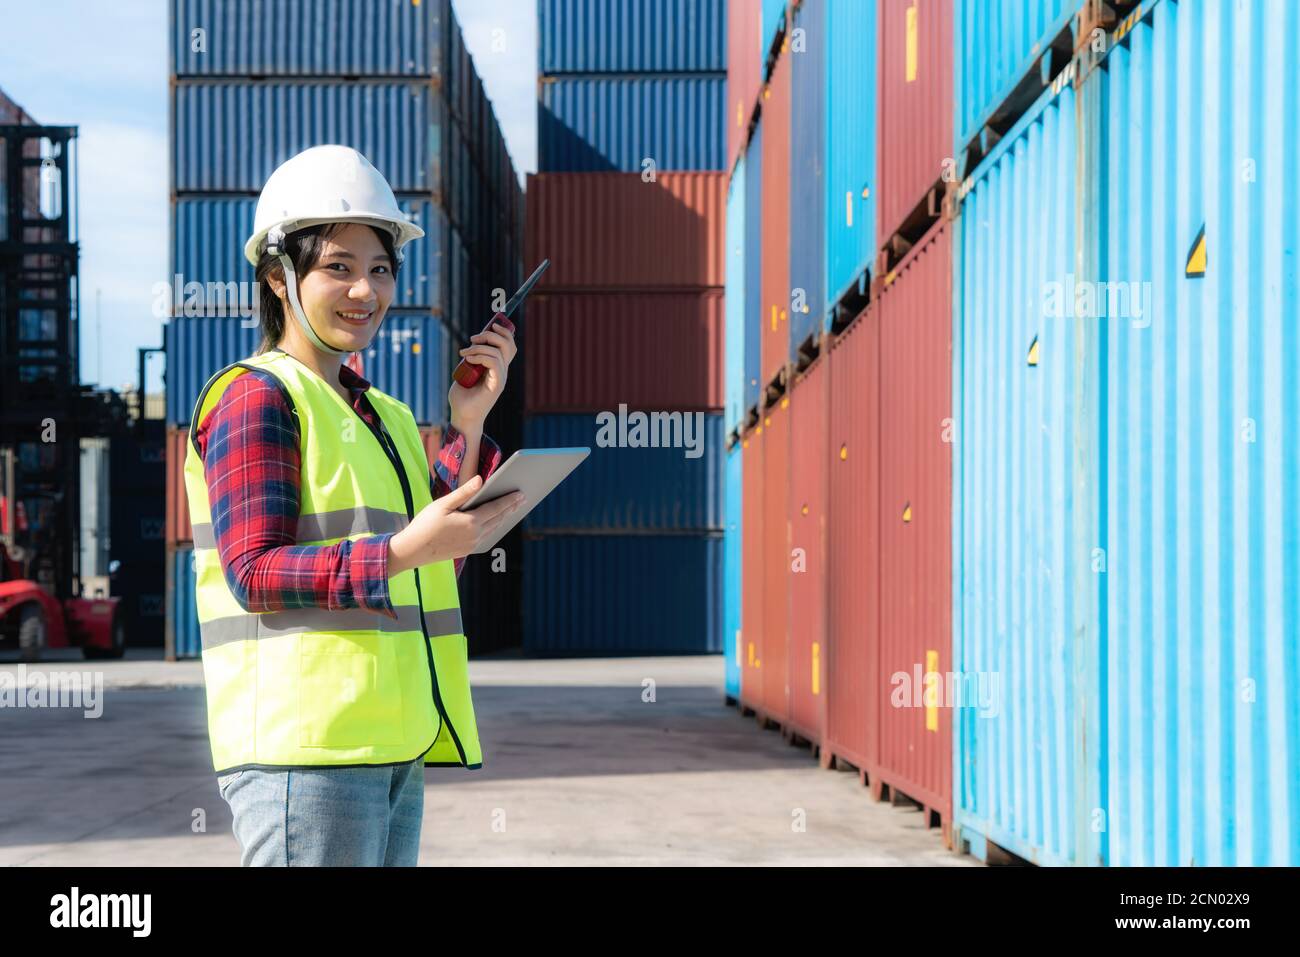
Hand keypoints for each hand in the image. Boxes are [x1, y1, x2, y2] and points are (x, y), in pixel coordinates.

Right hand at [387, 475, 523, 573]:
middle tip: (522, 499)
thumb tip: (480, 480)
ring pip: (493, 529)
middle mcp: (475, 535)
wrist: (412, 550)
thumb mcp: (443, 504)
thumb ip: (464, 493)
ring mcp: (472, 545)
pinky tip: (495, 524)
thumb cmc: (425, 524)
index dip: (509, 500)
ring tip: (511, 510)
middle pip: (498, 519)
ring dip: (504, 519)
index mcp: (471, 522)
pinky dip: (493, 528)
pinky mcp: (467, 550)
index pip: (496, 508)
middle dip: (510, 508)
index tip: (521, 493)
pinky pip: (485, 538)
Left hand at [449, 318, 516, 428]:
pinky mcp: (496, 385)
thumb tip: (471, 345)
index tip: (490, 326)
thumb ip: (471, 360)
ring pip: (498, 352)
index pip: (509, 346)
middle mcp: (502, 372)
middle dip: (492, 335)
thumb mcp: (466, 372)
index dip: (503, 333)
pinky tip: (469, 360)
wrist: (462, 417)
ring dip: (479, 347)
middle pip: (508, 345)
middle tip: (473, 338)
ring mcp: (500, 378)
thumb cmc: (462, 398)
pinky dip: (481, 357)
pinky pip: (494, 363)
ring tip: (464, 353)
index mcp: (498, 368)